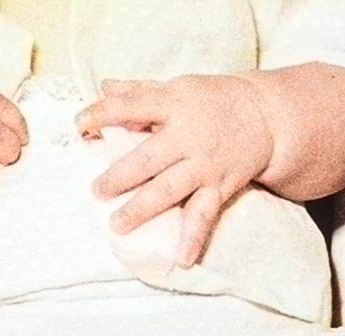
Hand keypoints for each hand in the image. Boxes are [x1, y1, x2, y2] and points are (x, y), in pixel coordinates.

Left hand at [77, 74, 274, 265]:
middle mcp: (188, 136)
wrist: (266, 115)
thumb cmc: (213, 99)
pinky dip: (193, 237)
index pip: (132, 106)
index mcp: (174, 104)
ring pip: (169, 190)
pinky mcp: (220, 186)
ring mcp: (204, 164)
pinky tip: (182, 258)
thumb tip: (104, 87)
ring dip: (142, 208)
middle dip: (120, 176)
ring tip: (117, 225)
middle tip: (96, 190)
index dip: (103, 113)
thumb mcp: (178, 87)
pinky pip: (205, 214)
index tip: (78, 124)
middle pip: (148, 158)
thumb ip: (140, 90)